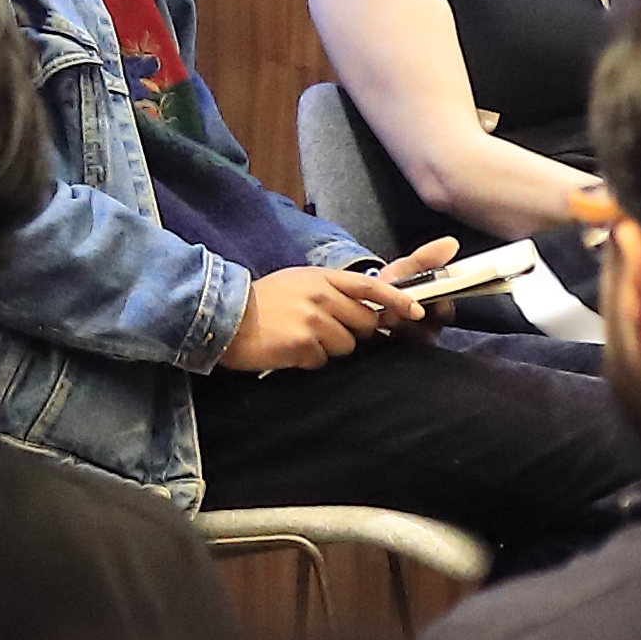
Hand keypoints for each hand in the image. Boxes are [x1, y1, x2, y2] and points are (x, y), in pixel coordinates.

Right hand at [223, 261, 425, 371]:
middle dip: (351, 333)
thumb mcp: (298, 283)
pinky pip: (322, 361)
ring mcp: (313, 320)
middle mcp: (322, 296)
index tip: (415, 312)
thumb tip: (360, 311)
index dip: (396, 300)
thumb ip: (329, 291)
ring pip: (346, 346)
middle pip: (364, 323)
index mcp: (321, 278)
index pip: (370, 287)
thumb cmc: (262, 303)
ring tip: (299, 340)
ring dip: (327, 349)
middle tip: (322, 333)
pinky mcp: (302, 344)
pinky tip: (288, 351)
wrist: (225, 317)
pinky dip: (307, 361)